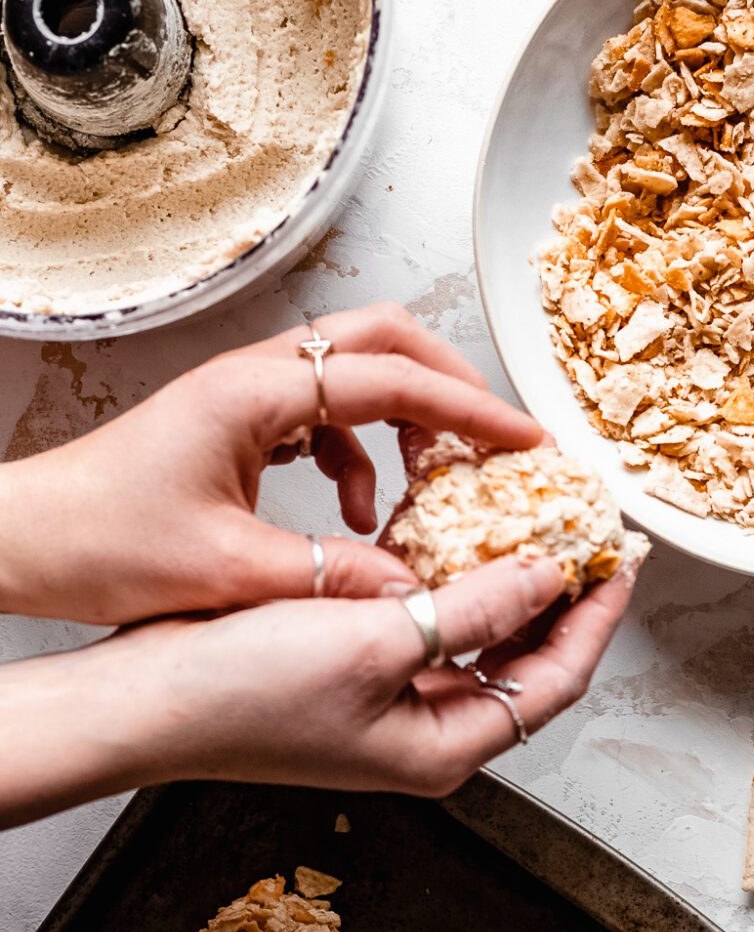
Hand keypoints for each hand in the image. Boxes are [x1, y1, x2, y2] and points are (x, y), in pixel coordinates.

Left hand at [0, 302, 541, 625]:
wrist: (26, 540)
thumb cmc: (99, 542)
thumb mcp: (228, 573)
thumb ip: (330, 576)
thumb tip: (412, 591)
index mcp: (255, 394)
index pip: (392, 380)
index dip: (470, 410)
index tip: (525, 440)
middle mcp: (254, 377)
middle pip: (385, 341)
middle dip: (451, 386)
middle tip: (495, 442)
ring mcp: (247, 394)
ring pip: (358, 373)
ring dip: (407, 420)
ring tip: (434, 485)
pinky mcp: (240, 422)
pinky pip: (326, 414)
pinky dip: (362, 453)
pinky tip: (361, 515)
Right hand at [0, 553, 638, 828]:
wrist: (141, 701)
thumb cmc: (242, 692)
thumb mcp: (375, 640)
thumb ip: (474, 609)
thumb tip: (550, 574)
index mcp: (445, 748)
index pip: (557, 679)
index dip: (598, 615)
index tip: (624, 555)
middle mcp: (427, 734)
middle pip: (525, 660)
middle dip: (559, 593)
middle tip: (588, 529)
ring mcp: (390, 707)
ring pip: (476, 637)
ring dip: (503, 579)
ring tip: (532, 518)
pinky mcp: (354, 675)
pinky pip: (424, 624)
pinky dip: (444, 578)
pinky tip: (449, 529)